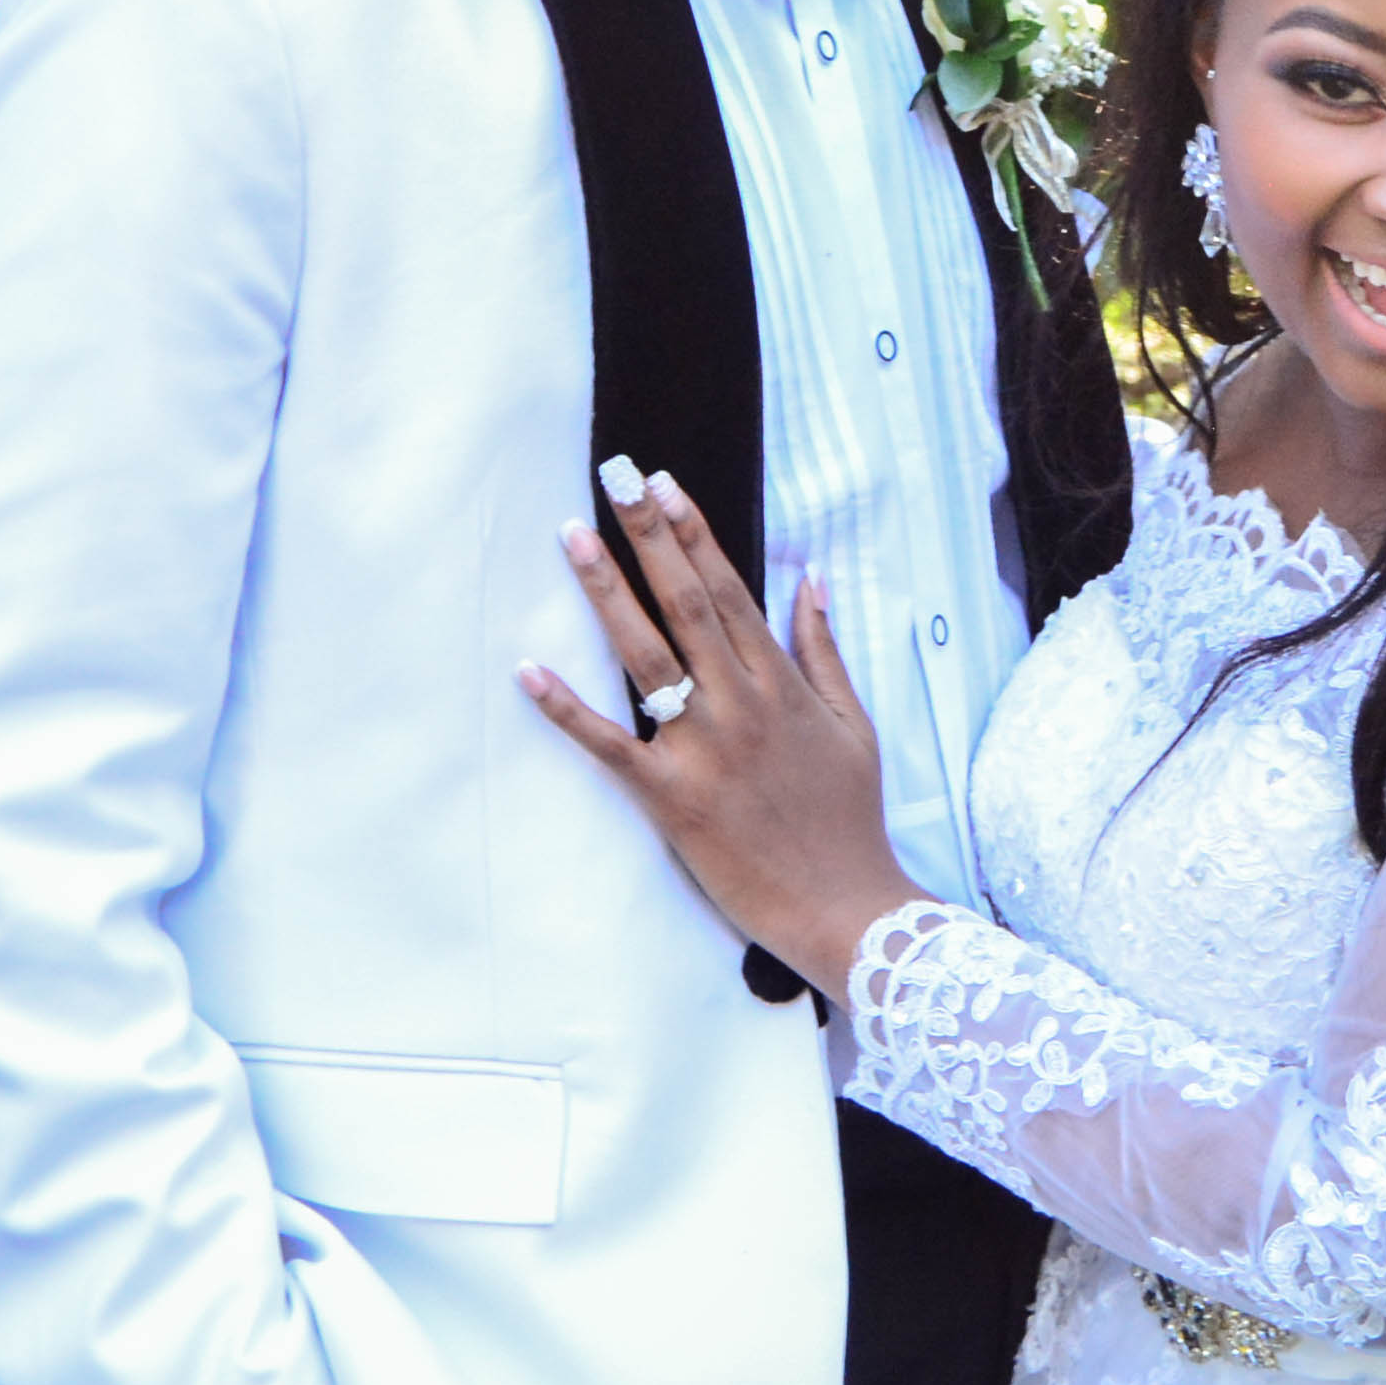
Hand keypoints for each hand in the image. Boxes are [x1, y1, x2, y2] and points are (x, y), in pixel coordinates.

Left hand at [521, 465, 927, 997]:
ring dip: (607, 592)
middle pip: (686, 602)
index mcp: (782, 686)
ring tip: (573, 536)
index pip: (731, 590)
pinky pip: (609, 745)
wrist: (846, 909)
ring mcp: (704, 749)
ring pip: (646, 655)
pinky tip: (530, 669)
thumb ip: (825, 652)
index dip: (695, 534)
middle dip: (650, 535)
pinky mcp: (670, 799)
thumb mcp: (855, 727)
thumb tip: (812, 580)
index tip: (665, 484)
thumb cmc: (848, 821)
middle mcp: (741, 704)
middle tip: (616, 476)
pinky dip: (567, 708)